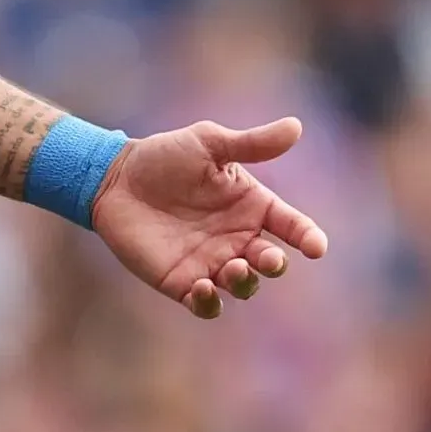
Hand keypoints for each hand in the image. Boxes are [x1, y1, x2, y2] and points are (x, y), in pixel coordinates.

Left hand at [89, 116, 330, 319]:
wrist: (114, 178)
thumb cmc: (164, 157)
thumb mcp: (208, 144)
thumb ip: (251, 143)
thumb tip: (296, 126)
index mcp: (252, 207)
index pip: (292, 226)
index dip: (308, 237)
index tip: (316, 246)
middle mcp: (238, 238)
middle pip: (270, 262)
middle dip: (274, 263)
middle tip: (266, 257)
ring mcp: (211, 262)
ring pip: (243, 285)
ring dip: (245, 282)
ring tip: (234, 267)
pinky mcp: (181, 281)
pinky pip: (205, 304)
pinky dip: (210, 303)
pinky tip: (203, 288)